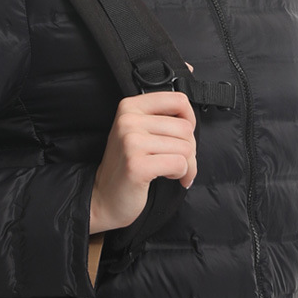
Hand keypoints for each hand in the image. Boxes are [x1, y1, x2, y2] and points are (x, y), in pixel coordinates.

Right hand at [89, 65, 196, 234]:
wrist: (105, 197)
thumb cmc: (128, 166)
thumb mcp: (139, 132)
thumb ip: (161, 119)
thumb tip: (192, 118)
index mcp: (130, 107)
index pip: (178, 100)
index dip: (190, 120)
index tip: (184, 137)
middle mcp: (128, 120)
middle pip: (185, 128)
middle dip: (190, 149)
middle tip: (179, 161)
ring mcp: (131, 142)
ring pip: (186, 147)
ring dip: (187, 165)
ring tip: (172, 171)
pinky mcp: (137, 165)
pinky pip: (179, 164)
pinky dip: (181, 174)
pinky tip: (168, 177)